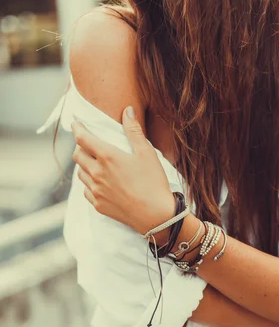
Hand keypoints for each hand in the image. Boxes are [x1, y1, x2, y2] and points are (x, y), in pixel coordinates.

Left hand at [71, 107, 175, 233]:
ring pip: (80, 173)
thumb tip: (127, 110)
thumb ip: (134, 130)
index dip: (77, 128)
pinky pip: (86, 190)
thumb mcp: (147, 153)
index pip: (82, 138)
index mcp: (107, 156)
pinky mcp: (98, 204)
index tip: (75, 123)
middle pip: (77, 155)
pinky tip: (99, 182)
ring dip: (84, 165)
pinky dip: (89, 183)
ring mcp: (96, 190)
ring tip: (94, 163)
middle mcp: (97, 173)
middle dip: (80, 146)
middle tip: (88, 144)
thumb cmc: (153, 182)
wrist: (155, 216)